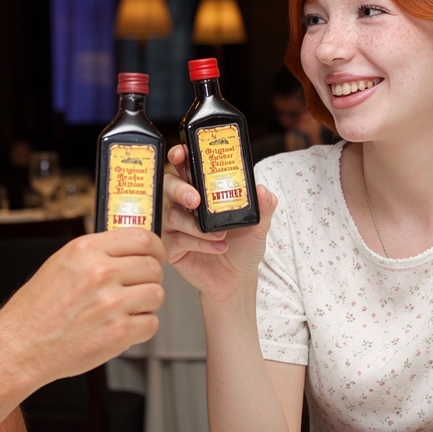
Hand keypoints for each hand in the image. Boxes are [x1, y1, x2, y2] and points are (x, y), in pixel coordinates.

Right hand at [0, 227, 164, 382]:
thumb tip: (129, 249)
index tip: (155, 255)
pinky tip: (121, 326)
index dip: (155, 248)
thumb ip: (97, 253)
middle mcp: (100, 273)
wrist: (22, 344)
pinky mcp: (119, 332)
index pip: (142, 238)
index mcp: (86, 250)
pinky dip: (141, 327)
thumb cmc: (38, 308)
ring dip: (146, 303)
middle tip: (136, 287)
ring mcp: (111, 303)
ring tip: (125, 308)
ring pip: (156, 294)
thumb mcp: (62, 263)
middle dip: (149, 278)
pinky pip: (151, 323)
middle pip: (153, 267)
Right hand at [162, 144, 275, 299]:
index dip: (179, 156)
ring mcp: (176, 226)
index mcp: (202, 190)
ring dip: (196, 225)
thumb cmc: (243, 246)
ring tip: (221, 234)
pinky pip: (178, 240)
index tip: (181, 153)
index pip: (185, 167)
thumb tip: (263, 190)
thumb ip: (263, 206)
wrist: (237, 279)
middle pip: (169, 185)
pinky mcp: (172, 247)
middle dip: (179, 188)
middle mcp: (184, 205)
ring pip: (173, 215)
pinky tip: (218, 247)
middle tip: (195, 199)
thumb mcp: (258, 224)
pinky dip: (199, 243)